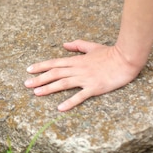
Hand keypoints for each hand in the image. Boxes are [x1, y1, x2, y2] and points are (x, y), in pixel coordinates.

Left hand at [24, 40, 142, 110]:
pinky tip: (60, 108)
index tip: (29, 70)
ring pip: (63, 83)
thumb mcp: (92, 46)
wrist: (126, 59)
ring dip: (48, 88)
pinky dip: (69, 102)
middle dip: (39, 78)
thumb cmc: (111, 53)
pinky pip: (80, 96)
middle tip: (26, 84)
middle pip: (55, 73)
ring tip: (36, 93)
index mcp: (77, 60)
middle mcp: (78, 69)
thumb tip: (65, 44)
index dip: (41, 66)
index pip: (54, 63)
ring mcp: (85, 78)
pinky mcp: (94, 87)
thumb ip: (78, 45)